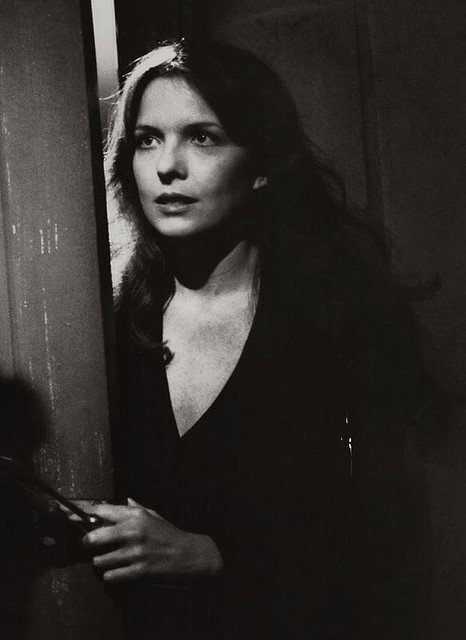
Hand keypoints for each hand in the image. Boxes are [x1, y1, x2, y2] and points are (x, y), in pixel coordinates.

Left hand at [78, 499, 222, 583]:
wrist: (188, 553)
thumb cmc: (169, 534)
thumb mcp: (154, 516)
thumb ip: (136, 509)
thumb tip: (124, 501)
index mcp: (136, 515)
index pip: (103, 511)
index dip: (89, 515)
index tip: (82, 519)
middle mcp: (133, 531)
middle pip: (95, 536)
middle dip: (88, 541)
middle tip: (87, 544)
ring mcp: (135, 552)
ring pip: (100, 560)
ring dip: (100, 561)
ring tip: (103, 560)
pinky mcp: (139, 570)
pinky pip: (112, 576)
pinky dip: (110, 575)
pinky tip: (113, 572)